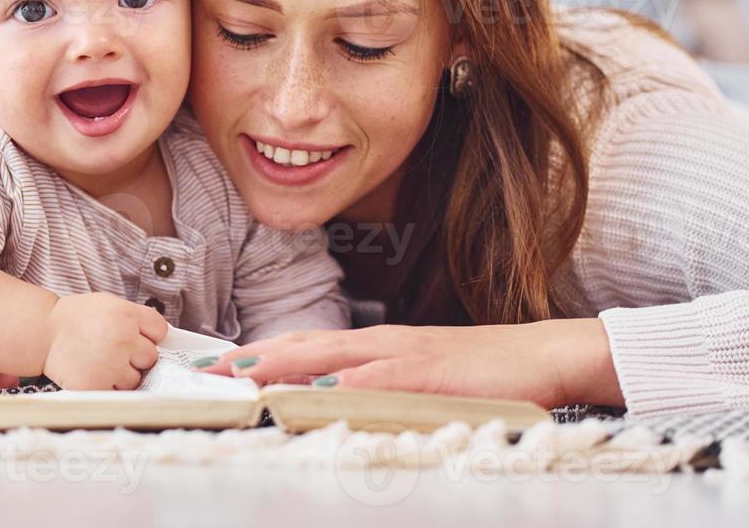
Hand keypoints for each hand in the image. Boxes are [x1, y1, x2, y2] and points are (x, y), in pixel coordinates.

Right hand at [41, 293, 167, 389]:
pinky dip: (108, 386)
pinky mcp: (98, 386)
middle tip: (116, 350)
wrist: (42, 333)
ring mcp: (111, 365)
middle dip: (137, 356)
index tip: (139, 337)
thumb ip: (134, 318)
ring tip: (102, 362)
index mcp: (126, 315)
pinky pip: (117, 392)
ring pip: (135, 379)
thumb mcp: (108, 304)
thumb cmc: (77, 318)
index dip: (151, 335)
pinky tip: (94, 373)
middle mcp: (122, 340)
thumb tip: (159, 338)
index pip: (160, 330)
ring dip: (123, 374)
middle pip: (151, 357)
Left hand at [196, 320, 623, 409]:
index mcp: (377, 345)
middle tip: (206, 370)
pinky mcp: (431, 374)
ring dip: (284, 366)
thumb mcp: (421, 379)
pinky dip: (346, 386)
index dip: (259, 353)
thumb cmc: (483, 373)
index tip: (216, 364)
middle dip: (253, 357)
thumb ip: (379, 388)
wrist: (542, 354)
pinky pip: (381, 379)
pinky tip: (319, 394)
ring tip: (242, 377)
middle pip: (304, 345)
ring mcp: (405, 356)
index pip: (306, 345)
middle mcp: (381, 343)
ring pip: (331, 358)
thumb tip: (334, 405)